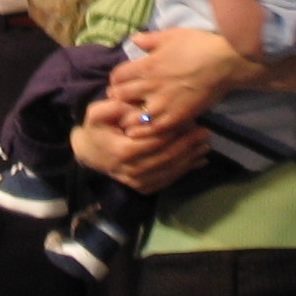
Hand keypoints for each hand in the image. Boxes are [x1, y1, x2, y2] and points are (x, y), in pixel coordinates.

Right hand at [71, 99, 210, 193]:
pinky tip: (199, 161)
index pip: (154, 142)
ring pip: (169, 171)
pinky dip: (185, 171)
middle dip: (187, 145)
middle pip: (166, 157)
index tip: (190, 121)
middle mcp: (131, 170)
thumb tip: (132, 109)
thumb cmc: (96, 129)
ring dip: (190, 158)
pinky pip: (167, 180)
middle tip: (205, 132)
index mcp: (122, 151)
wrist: (89, 153)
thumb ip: (113, 107)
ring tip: (206, 145)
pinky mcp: (143, 187)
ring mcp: (137, 182)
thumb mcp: (96, 112)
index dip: (173, 132)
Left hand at [106, 26, 254, 129]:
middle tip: (124, 100)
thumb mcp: (171, 35)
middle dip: (119, 97)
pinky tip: (145, 131)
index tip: (121, 82)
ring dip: (129, 117)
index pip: (117, 76)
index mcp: (147, 66)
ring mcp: (163, 104)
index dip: (117, 79)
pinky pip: (154, 131)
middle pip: (120, 97)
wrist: (226, 62)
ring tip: (133, 116)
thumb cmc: (199, 45)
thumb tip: (133, 39)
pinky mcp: (177, 118)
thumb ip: (149, 40)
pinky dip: (146, 132)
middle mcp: (150, 86)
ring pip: (132, 117)